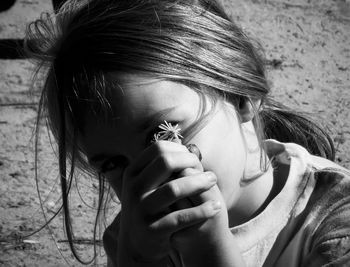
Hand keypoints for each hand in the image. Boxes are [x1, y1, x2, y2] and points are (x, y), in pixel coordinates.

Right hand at [116, 141, 219, 264]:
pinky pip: (181, 217)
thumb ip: (162, 167)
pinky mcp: (152, 230)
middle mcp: (133, 189)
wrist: (137, 243)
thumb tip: (185, 146)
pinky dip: (202, 210)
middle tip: (206, 170)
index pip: (158, 149)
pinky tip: (216, 206)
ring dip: (199, 183)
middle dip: (191, 162)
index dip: (180, 150)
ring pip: (174, 189)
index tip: (194, 159)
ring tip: (213, 181)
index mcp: (133, 173)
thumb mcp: (148, 184)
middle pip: (166, 162)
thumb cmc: (150, 206)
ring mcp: (141, 209)